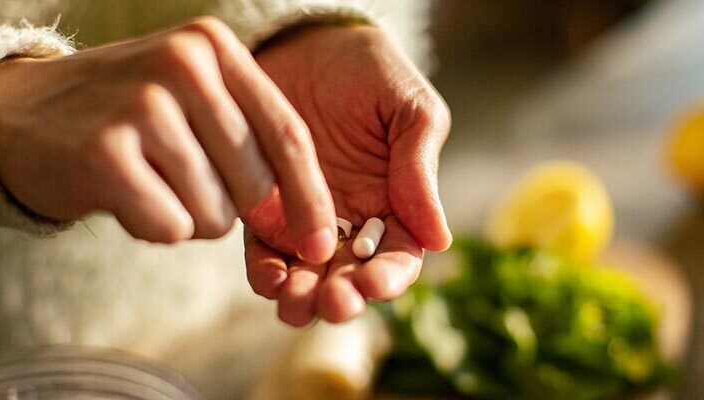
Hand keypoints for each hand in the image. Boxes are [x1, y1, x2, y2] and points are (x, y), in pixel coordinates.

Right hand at [0, 17, 338, 259]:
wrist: (14, 116)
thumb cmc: (122, 117)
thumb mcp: (189, 97)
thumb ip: (249, 137)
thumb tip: (307, 219)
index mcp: (213, 47)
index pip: (289, 134)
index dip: (311, 198)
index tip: (321, 244)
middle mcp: (183, 65)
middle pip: (255, 184)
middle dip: (227, 205)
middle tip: (177, 179)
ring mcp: (144, 106)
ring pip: (214, 213)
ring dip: (185, 216)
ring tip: (145, 179)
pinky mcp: (106, 153)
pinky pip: (169, 228)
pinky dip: (150, 226)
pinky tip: (121, 194)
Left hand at [246, 25, 451, 325]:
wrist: (305, 40)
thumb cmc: (368, 69)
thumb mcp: (409, 109)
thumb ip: (420, 168)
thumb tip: (440, 240)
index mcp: (396, 204)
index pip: (398, 258)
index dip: (389, 278)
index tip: (373, 284)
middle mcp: (352, 221)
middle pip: (351, 278)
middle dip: (342, 298)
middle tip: (331, 302)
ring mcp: (305, 217)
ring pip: (307, 275)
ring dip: (302, 298)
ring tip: (294, 302)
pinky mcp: (263, 207)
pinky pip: (263, 250)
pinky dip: (265, 272)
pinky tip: (267, 277)